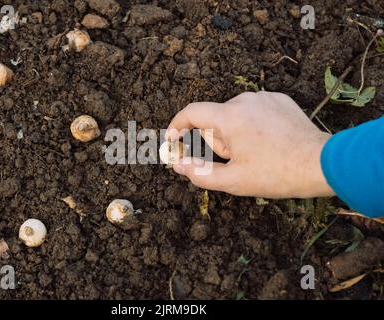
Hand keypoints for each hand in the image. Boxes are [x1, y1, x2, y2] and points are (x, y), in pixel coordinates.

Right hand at [165, 91, 334, 198]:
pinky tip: (268, 142)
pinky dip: (252, 125)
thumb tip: (178, 165)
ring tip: (256, 154)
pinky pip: (254, 110)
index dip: (177, 125)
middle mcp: (245, 100)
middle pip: (215, 119)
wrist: (321, 164)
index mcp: (230, 117)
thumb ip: (199, 173)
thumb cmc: (277, 173)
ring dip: (235, 134)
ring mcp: (264, 97)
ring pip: (234, 115)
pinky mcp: (280, 100)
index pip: (191, 112)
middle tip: (235, 161)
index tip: (173, 138)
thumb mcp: (233, 180)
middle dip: (218, 141)